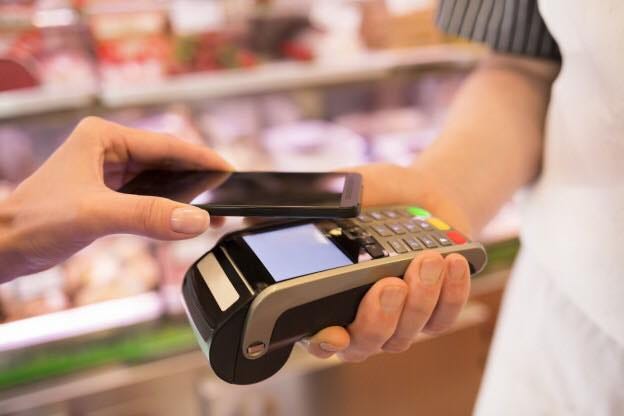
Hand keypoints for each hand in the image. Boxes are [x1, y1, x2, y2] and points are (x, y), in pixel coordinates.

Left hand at [0, 117, 231, 281]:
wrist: (1, 246)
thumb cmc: (32, 221)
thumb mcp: (96, 215)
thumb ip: (149, 216)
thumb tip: (196, 221)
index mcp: (102, 137)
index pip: (165, 144)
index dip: (200, 158)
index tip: (228, 170)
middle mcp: (106, 149)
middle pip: (165, 160)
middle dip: (196, 176)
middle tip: (226, 190)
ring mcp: (106, 171)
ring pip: (158, 179)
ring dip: (183, 193)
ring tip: (212, 206)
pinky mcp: (106, 194)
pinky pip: (147, 196)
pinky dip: (166, 206)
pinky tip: (181, 216)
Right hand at [303, 163, 471, 360]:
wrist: (422, 193)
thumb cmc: (378, 196)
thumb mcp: (350, 188)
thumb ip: (324, 200)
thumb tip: (298, 206)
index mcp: (328, 295)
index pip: (319, 335)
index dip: (324, 342)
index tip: (335, 333)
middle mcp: (361, 316)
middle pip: (365, 343)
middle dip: (378, 317)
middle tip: (390, 284)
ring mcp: (399, 320)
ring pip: (407, 332)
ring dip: (420, 297)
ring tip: (427, 258)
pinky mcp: (435, 314)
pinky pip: (443, 317)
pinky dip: (451, 292)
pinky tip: (451, 263)